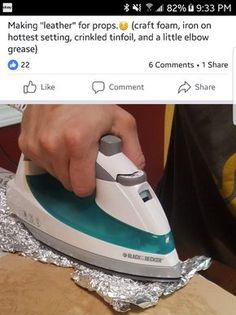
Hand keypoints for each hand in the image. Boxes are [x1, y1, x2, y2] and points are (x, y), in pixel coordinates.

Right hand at [19, 105, 144, 196]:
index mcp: (77, 140)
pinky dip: (51, 157)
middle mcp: (53, 144)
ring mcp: (37, 144)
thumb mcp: (120, 120)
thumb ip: (131, 149)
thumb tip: (134, 171)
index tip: (95, 175)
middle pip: (68, 182)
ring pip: (55, 174)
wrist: (62, 81)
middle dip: (79, 173)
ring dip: (65, 165)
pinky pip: (42, 163)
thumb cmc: (89, 98)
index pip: (81, 187)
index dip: (91, 184)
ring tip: (72, 144)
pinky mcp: (26, 143)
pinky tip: (59, 141)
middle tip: (86, 154)